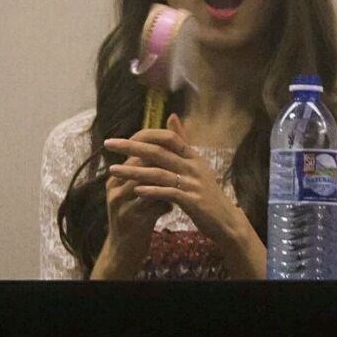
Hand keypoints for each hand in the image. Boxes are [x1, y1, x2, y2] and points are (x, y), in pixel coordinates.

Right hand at [90, 153, 170, 279]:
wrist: (124, 251)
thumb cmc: (137, 216)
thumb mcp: (140, 193)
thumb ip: (150, 173)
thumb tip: (167, 150)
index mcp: (117, 178)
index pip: (135, 153)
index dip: (156, 148)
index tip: (177, 148)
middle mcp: (114, 188)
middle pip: (138, 166)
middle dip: (162, 164)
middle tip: (182, 164)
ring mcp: (119, 205)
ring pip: (144, 185)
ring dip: (163, 185)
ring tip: (178, 185)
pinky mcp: (127, 221)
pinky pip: (149, 208)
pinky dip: (163, 207)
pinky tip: (170, 208)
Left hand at [104, 115, 257, 259]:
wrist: (226, 221)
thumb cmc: (207, 193)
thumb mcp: (196, 164)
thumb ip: (182, 141)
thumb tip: (172, 115)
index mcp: (192, 156)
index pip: (167, 138)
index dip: (145, 135)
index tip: (123, 138)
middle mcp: (193, 166)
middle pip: (158, 152)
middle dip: (131, 147)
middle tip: (109, 144)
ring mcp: (194, 184)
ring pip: (159, 173)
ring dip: (134, 171)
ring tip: (113, 170)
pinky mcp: (193, 202)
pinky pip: (169, 193)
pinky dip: (152, 191)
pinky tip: (136, 190)